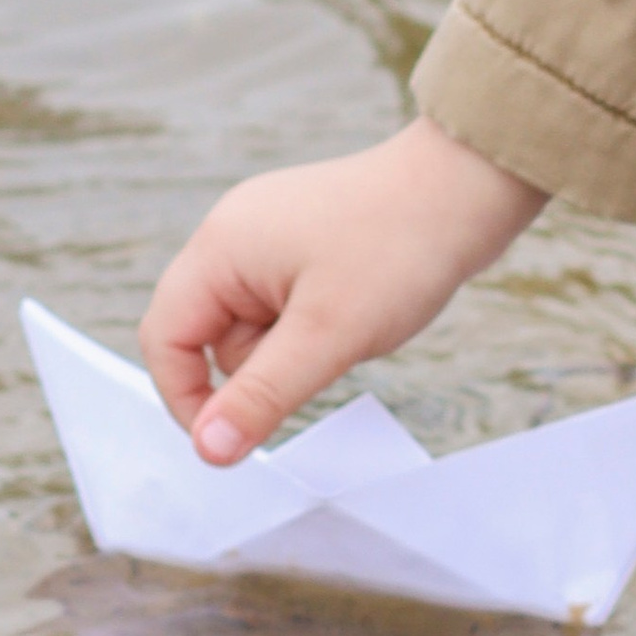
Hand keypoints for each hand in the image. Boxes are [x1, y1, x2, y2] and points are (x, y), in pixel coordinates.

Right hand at [140, 117, 546, 462]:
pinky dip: (316, 325)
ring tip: (353, 320)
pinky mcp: (305, 244)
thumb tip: (207, 451)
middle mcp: (235, 236)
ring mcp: (270, 237)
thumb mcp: (327, 336)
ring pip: (254, 328)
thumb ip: (261, 396)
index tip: (233, 440)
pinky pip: (288, 308)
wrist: (470, 185)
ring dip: (295, 347)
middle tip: (323, 354)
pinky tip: (361, 306)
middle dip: (261, 366)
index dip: (187, 398)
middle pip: (209, 336)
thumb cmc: (400, 247)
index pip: (165, 338)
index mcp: (221, 247)